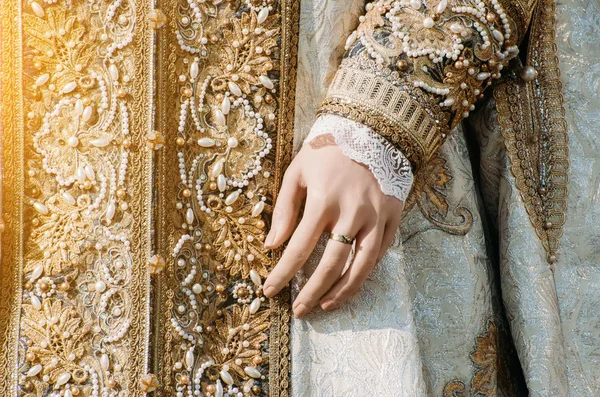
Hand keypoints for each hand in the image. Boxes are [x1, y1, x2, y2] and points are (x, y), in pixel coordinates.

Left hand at [262, 134, 403, 317]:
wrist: (372, 128)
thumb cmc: (328, 149)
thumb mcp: (297, 171)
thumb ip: (284, 209)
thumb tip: (273, 244)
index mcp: (323, 200)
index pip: (300, 248)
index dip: (283, 274)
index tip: (270, 290)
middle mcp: (352, 213)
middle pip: (331, 265)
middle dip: (312, 292)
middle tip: (298, 310)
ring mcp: (377, 216)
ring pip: (361, 265)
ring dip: (343, 291)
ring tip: (327, 306)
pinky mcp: (394, 216)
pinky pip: (381, 252)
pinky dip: (366, 270)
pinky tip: (351, 281)